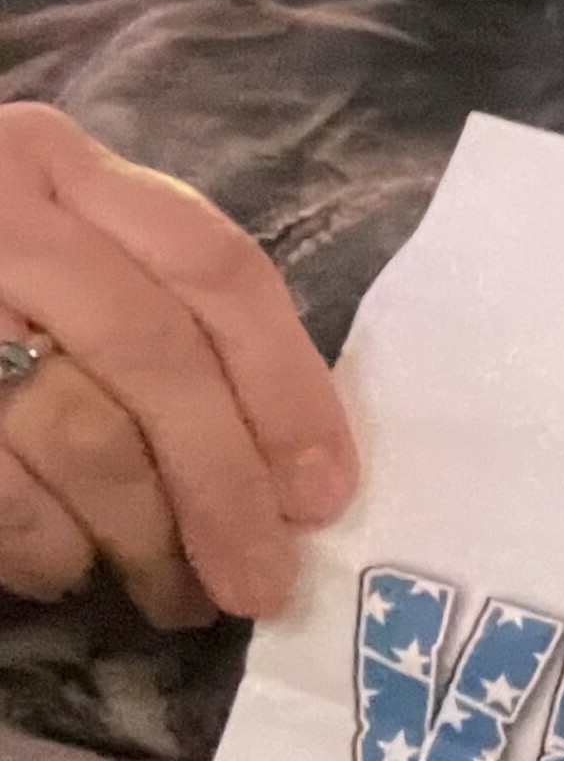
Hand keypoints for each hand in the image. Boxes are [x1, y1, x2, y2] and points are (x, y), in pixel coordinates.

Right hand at [0, 102, 353, 625]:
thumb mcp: (54, 242)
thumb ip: (151, 306)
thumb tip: (282, 461)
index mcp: (58, 165)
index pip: (214, 268)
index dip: (288, 387)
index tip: (325, 493)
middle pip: (155, 356)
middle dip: (224, 487)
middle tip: (262, 584)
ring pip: (75, 432)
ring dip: (141, 534)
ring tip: (175, 594)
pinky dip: (41, 544)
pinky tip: (65, 573)